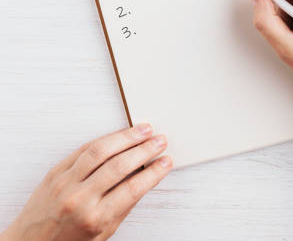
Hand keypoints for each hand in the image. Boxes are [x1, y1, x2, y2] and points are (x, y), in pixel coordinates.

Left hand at [2, 125, 171, 240]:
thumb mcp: (103, 232)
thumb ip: (123, 205)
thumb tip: (144, 177)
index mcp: (95, 219)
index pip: (133, 189)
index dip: (153, 172)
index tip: (166, 161)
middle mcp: (80, 199)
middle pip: (120, 166)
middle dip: (144, 150)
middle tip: (160, 141)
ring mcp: (66, 182)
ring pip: (101, 150)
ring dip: (126, 137)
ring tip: (144, 130)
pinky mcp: (57, 170)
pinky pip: (84, 148)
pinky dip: (105, 139)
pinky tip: (119, 134)